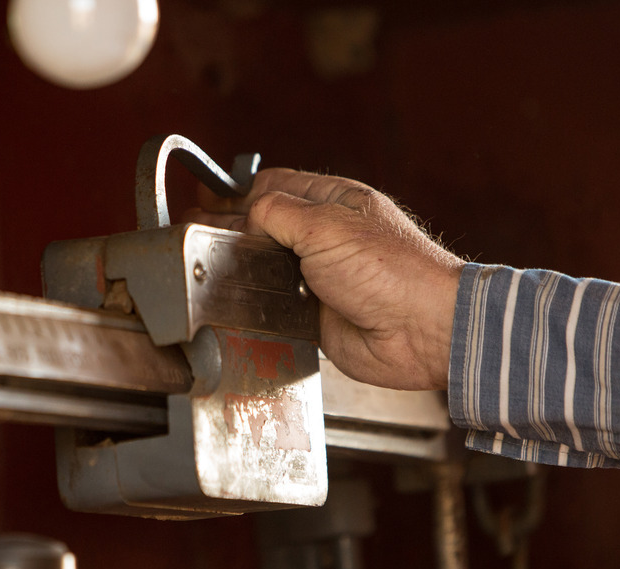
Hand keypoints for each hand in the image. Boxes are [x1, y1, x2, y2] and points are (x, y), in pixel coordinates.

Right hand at [188, 169, 463, 389]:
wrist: (422, 331)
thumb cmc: (392, 271)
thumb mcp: (325, 225)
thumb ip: (276, 214)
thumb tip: (245, 217)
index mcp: (333, 202)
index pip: (274, 187)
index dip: (236, 192)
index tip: (203, 199)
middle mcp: (326, 237)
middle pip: (265, 228)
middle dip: (232, 231)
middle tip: (197, 234)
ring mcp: (321, 277)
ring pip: (267, 268)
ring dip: (243, 271)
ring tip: (208, 269)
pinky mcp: (316, 315)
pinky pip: (275, 307)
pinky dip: (257, 306)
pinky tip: (237, 302)